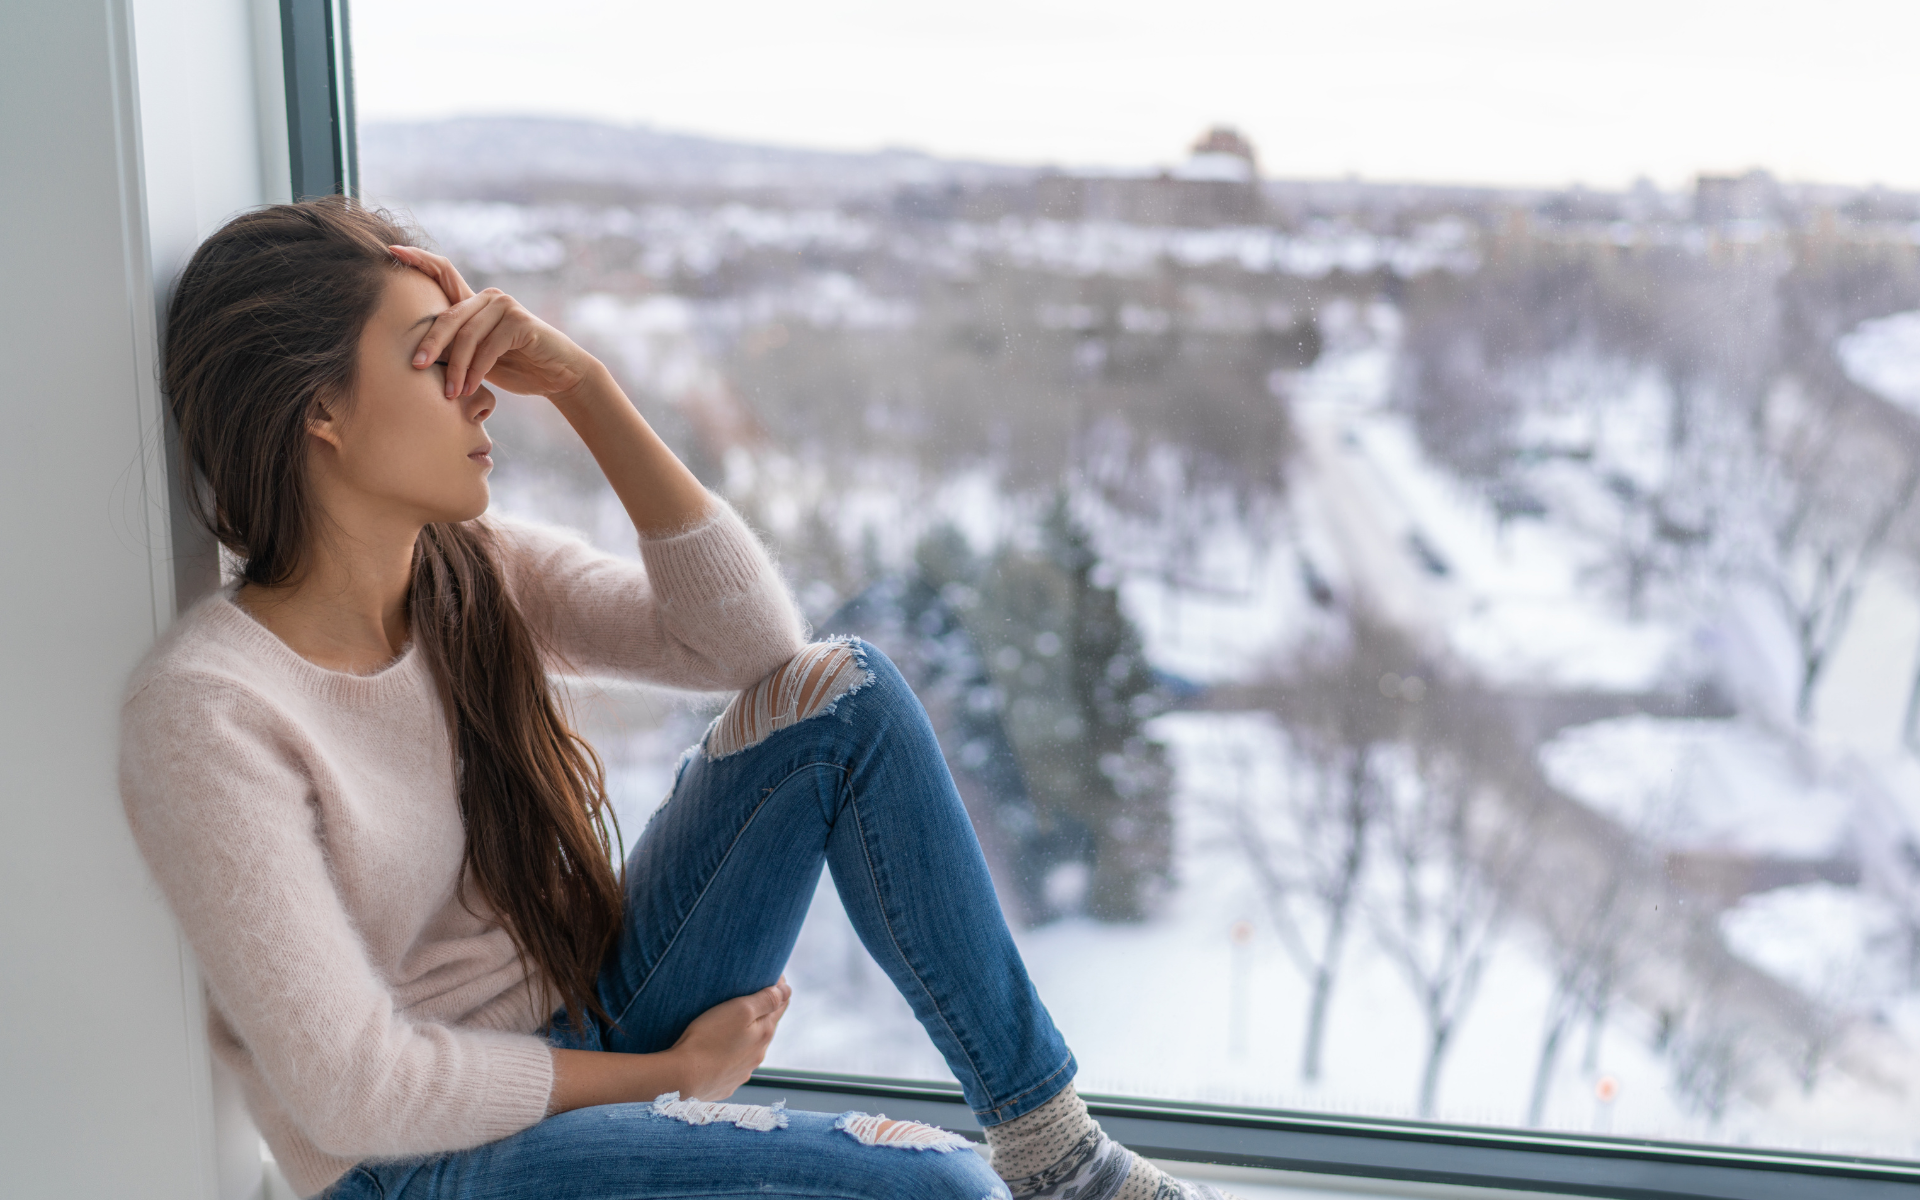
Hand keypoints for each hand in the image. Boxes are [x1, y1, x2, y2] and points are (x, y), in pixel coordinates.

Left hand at [389, 244, 600, 400]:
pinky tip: (470, 388)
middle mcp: (489, 297)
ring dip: (456, 368)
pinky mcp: (520, 322)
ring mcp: (506, 306)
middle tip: (416, 366)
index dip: (418, 259)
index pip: (443, 272)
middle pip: (449, 316)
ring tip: (451, 393)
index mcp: (474, 301)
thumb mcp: (477, 357)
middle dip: (430, 343)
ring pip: (467, 336)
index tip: (391, 251)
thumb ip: (456, 346)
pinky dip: (476, 371)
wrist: (557, 375)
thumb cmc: (515, 367)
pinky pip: (488, 347)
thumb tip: (417, 355)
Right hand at [667, 978, 792, 1100]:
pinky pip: (733, 1064)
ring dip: (746, 1035)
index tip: (771, 975)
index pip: (781, 1005)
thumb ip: (766, 1000)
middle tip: (749, 996)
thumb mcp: (740, 1010)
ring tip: (731, 1023)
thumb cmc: (709, 1038)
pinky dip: (731, 1054)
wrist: (682, 1078)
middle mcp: (758, 1055)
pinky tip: (720, 1050)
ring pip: (750, 1047)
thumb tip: (787, 991)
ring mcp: (742, 1071)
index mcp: (765, 1034)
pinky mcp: (726, 1083)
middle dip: (762, 1011)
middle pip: (767, 1027)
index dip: (779, 988)